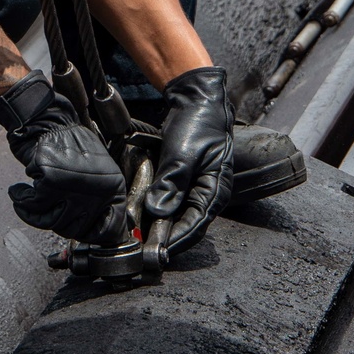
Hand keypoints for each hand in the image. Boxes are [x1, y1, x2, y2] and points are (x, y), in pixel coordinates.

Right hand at [0, 71, 126, 245]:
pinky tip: (19, 191)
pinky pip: (34, 205)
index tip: (77, 233)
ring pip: (52, 220)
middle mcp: (98, 187)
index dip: (90, 235)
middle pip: (74, 228)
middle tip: (44, 210)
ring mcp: (76, 184)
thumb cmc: (69, 144)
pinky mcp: (52, 178)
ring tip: (25, 201)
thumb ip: (97, 199)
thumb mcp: (97, 171)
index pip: (109, 229)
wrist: (49, 119)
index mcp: (113, 185)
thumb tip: (99, 233)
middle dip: (55, 221)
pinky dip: (22, 200)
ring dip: (33, 214)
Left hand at [144, 66, 232, 258]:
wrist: (197, 100)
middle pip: (185, 225)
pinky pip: (170, 201)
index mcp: (215, 190)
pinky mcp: (182, 181)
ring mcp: (194, 188)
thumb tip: (158, 211)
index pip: (196, 225)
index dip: (175, 241)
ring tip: (138, 238)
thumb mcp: (184, 152)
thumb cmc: (198, 124)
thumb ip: (172, 182)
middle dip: (165, 238)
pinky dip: (157, 209)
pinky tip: (141, 215)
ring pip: (176, 215)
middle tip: (142, 251)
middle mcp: (207, 194)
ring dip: (159, 226)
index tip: (156, 253)